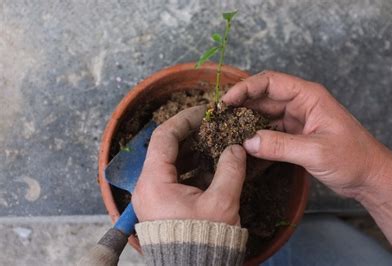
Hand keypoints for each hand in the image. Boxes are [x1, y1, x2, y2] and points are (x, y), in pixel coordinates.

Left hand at [132, 106, 246, 225]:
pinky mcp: (160, 206)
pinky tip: (210, 165)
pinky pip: (172, 178)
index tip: (204, 112)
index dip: (184, 120)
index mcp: (154, 182)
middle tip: (212, 126)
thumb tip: (235, 148)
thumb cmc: (203, 240)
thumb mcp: (222, 202)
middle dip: (190, 135)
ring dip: (191, 151)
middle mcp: (146, 187)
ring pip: (169, 163)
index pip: (164, 137)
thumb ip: (231, 169)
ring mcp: (152, 197)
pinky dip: (190, 168)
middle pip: (165, 148)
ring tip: (214, 143)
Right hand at [223, 71, 386, 196]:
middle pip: (264, 98)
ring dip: (246, 123)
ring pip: (265, 116)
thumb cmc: (354, 158)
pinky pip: (271, 133)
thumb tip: (248, 143)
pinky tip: (244, 149)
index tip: (226, 101)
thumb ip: (281, 146)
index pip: (270, 82)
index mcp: (309, 96)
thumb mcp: (316, 151)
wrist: (371, 177)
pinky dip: (257, 140)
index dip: (245, 88)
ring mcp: (298, 121)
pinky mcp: (296, 137)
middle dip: (241, 106)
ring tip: (225, 133)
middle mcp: (301, 105)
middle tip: (218, 118)